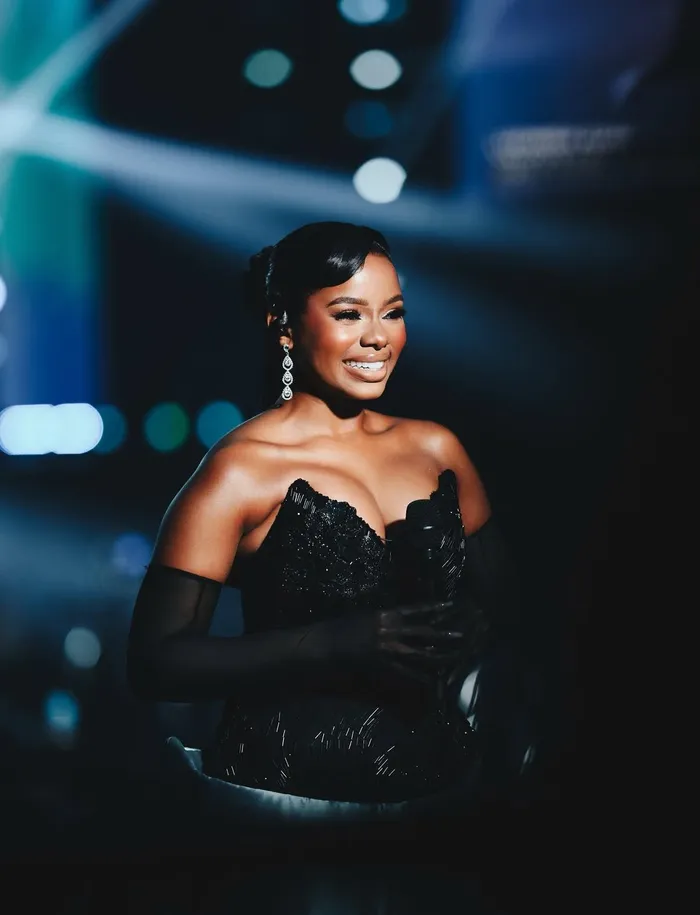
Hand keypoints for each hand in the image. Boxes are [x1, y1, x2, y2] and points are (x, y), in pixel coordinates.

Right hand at [295, 600, 465, 685]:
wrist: (326, 644)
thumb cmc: (343, 627)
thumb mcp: (366, 615)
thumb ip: (385, 618)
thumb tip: (401, 618)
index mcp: (386, 615)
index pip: (416, 610)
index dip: (435, 609)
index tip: (452, 607)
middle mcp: (390, 631)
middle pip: (424, 633)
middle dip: (444, 635)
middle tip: (463, 635)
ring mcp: (388, 650)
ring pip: (419, 654)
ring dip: (438, 657)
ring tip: (455, 658)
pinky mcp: (383, 667)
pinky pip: (406, 673)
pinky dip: (420, 677)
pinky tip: (432, 680)